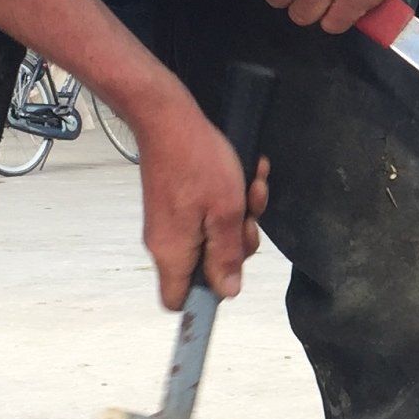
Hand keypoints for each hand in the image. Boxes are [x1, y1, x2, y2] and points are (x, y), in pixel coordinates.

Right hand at [131, 83, 269, 308]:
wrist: (167, 118)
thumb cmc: (197, 162)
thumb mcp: (225, 213)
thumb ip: (227, 256)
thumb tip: (227, 292)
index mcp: (173, 253)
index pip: (179, 301)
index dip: (205, 298)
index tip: (231, 276)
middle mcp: (166, 243)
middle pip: (206, 268)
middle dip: (236, 245)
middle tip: (248, 218)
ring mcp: (171, 222)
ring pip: (213, 237)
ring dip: (240, 215)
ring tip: (252, 185)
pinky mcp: (177, 203)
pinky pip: (208, 214)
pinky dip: (230, 199)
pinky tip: (247, 175)